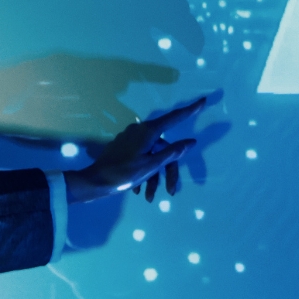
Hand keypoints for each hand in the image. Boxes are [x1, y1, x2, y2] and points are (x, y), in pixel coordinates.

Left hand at [63, 97, 210, 203]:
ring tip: (149, 197)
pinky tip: (139, 190)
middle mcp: (139, 131)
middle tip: (171, 191)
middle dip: (167, 171)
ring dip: (153, 177)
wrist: (95, 182)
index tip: (203, 100)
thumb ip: (172, 152)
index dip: (190, 110)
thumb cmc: (124, 173)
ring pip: (151, 156)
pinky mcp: (123, 148)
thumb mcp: (151, 165)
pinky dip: (143, 173)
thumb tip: (191, 142)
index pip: (174, 118)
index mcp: (148, 131)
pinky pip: (140, 158)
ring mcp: (130, 139)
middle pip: (163, 148)